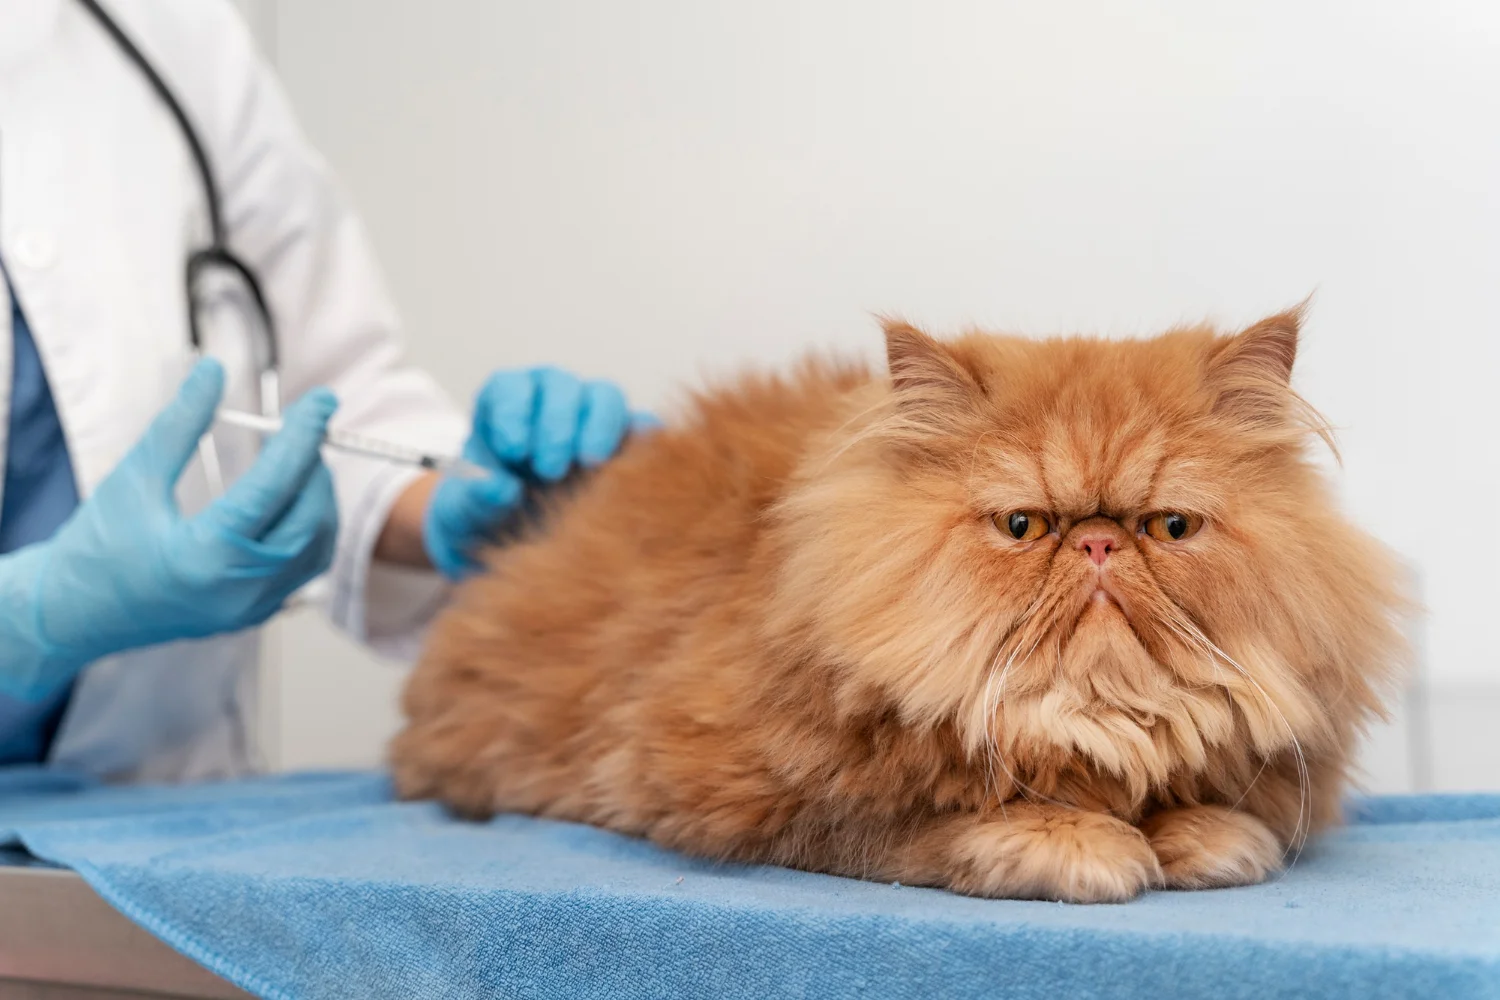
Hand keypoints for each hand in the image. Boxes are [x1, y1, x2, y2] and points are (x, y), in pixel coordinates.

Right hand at [0, 359, 339, 701]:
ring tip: (299, 459)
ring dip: (318, 497)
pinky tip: (293, 499)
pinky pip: (304, 568)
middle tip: (307, 427)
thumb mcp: (135, 476)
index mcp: (204, 556)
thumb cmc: (96, 545)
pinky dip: (310, 529)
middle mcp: (237, 589)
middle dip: (314, 466)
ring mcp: (250, 608)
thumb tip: (214, 370)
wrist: (73, 614)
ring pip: (316, 545)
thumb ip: (181, 423)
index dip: (303, 436)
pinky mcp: (254, 615)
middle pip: (308, 518)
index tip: (323, 399)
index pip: (274, 486)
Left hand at [422, 367, 652, 578]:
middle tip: (548, 470)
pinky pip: (643, 426)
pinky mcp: (625, 438)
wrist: (519, 534)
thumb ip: (476, 498)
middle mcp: (549, 398)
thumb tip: (500, 489)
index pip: (510, 387)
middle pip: (560, 386)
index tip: (512, 450)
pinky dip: (642, 440)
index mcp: (505, 402)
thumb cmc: (488, 511)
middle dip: (556, 424)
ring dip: (599, 427)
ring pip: (605, 396)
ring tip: (589, 464)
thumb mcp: (468, 510)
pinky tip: (631, 466)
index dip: (512, 412)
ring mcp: (591, 414)